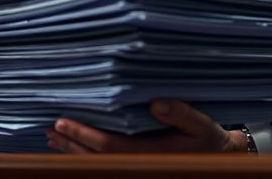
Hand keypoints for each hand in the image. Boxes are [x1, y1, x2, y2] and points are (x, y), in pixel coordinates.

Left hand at [45, 99, 247, 153]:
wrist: (221, 160)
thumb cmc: (209, 140)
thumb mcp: (201, 124)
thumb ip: (180, 113)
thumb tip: (155, 103)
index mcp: (151, 156)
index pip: (108, 147)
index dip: (83, 135)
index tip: (63, 121)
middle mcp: (139, 166)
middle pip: (95, 159)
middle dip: (71, 144)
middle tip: (50, 128)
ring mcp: (136, 169)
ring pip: (96, 165)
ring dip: (73, 151)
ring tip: (54, 137)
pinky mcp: (137, 167)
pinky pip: (105, 164)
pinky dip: (85, 156)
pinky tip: (73, 147)